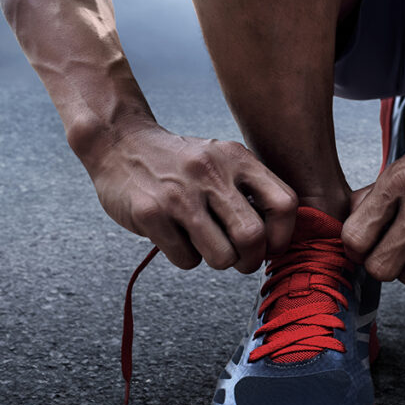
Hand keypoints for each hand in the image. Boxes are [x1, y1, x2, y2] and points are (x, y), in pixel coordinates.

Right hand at [88, 123, 297, 272]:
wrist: (120, 142)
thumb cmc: (181, 163)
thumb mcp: (222, 160)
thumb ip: (250, 190)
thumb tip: (277, 238)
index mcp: (237, 158)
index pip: (284, 204)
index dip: (283, 235)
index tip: (270, 245)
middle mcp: (211, 174)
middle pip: (253, 237)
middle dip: (250, 260)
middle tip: (241, 260)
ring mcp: (180, 194)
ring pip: (222, 257)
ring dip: (219, 261)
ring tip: (206, 245)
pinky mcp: (151, 214)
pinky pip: (187, 259)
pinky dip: (186, 257)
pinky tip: (177, 237)